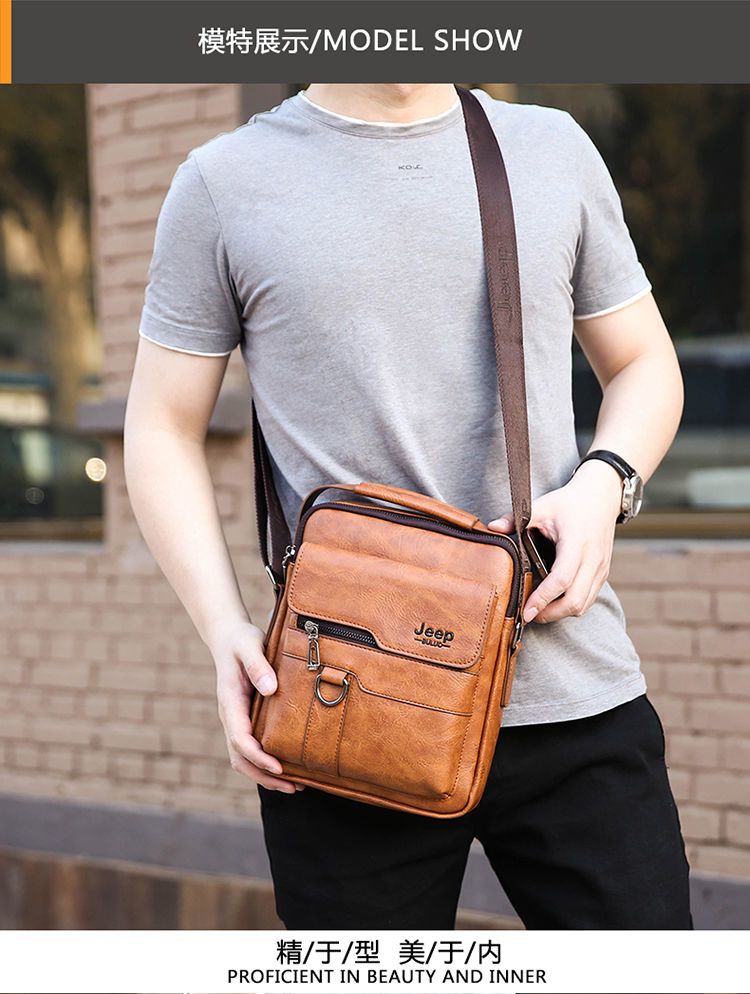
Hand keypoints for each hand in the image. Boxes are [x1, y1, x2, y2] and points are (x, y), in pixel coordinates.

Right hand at [205, 616, 301, 793]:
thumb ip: (258, 665)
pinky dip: (265, 763)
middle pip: (240, 758)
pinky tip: (288, 766)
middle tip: (293, 786)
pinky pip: (251, 748)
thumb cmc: (242, 641)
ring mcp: (237, 720)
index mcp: (230, 702)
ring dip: (265, 775)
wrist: (228, 637)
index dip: (259, 757)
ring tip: (294, 785)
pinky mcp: (245, 719)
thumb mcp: (250, 646)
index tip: (279, 767)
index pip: (240, 739)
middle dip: (264, 776)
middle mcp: (230, 716)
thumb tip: (270, 690)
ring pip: (244, 759)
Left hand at [488, 460, 622, 623]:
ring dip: (561, 613)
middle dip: (551, 613)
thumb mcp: (541, 506)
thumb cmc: (570, 503)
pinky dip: (572, 606)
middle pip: (575, 601)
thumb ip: (516, 517)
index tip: (526, 611)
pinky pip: (589, 599)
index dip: (543, 598)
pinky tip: (555, 601)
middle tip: (529, 614)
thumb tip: (492, 528)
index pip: (561, 579)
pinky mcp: (603, 574)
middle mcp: (592, 560)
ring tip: (539, 611)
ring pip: (583, 605)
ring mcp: (601, 569)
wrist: (601, 498)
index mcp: (577, 543)